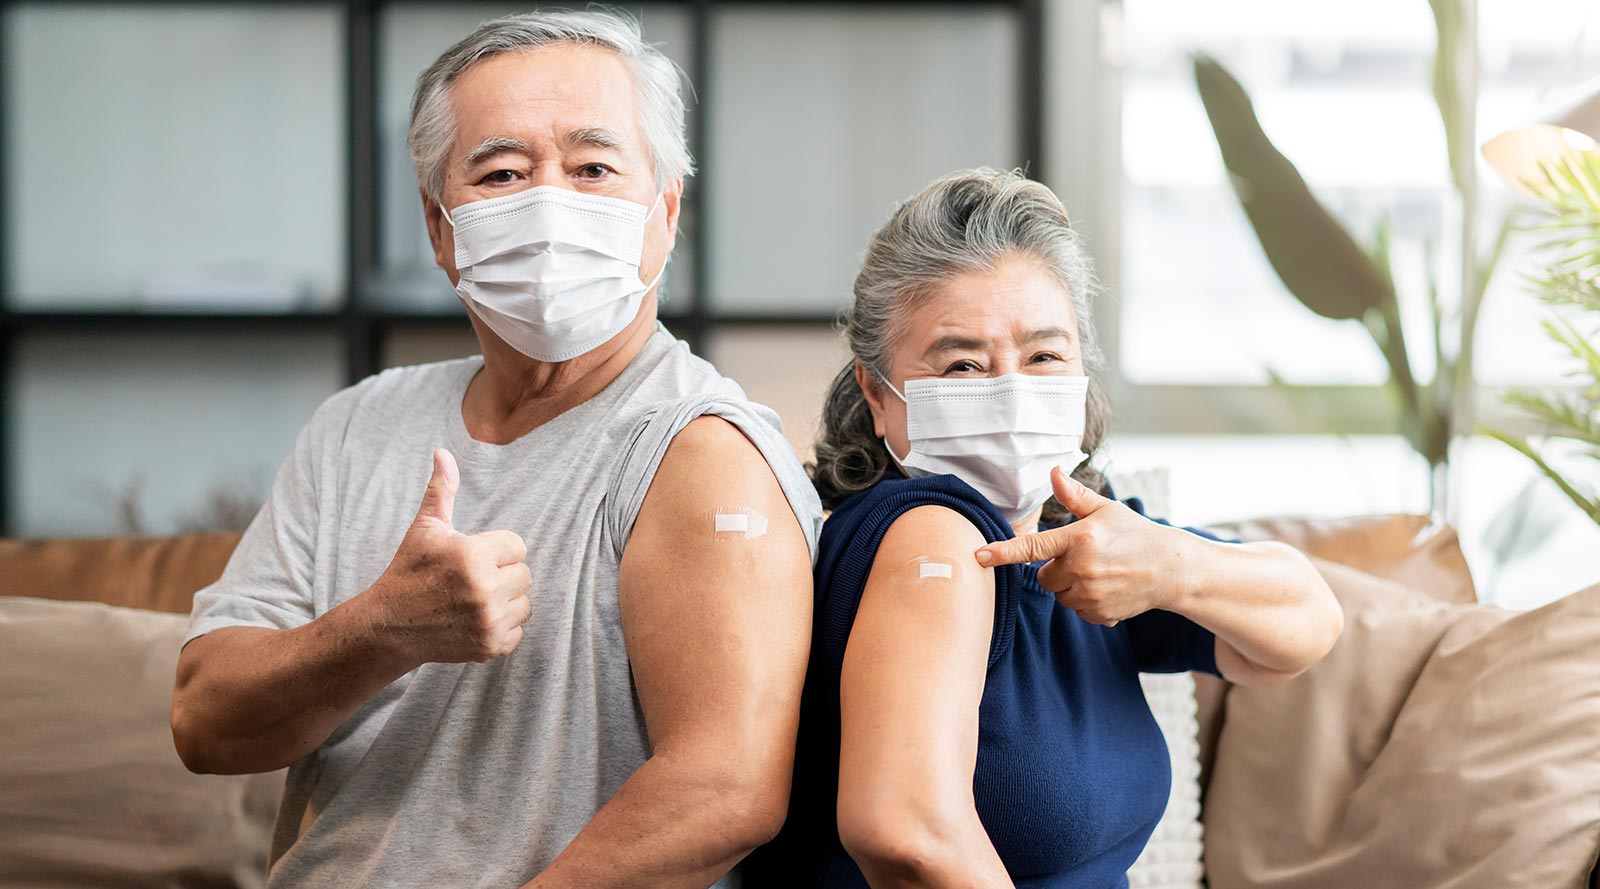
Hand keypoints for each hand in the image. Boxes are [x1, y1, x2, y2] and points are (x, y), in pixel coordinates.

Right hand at [364, 448, 533, 664]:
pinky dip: (501, 628)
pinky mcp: (490, 647)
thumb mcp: (425, 528)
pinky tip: (474, 621)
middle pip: (525, 574)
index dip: (496, 550)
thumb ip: (442, 490)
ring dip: (505, 602)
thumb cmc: (409, 571)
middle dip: (502, 575)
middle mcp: (484, 589)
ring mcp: (488, 621)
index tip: (472, 558)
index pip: (518, 546)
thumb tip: (443, 452)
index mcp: (473, 555)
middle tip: (471, 581)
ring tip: (472, 600)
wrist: (389, 627)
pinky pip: (518, 632)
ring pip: (524, 603)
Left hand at [974, 467, 1184, 626]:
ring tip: (1100, 572)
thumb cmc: (1135, 533)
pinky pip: (1078, 611)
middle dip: (1057, 569)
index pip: (1031, 548)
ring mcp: (1091, 594)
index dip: (1002, 553)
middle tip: (1085, 557)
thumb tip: (1053, 471)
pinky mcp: (1100, 613)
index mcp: (1079, 538)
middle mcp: (1081, 568)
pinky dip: (1087, 602)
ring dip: (1071, 586)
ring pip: (1060, 595)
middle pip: (1045, 577)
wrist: (1171, 568)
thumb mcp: (1106, 509)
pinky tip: (1108, 588)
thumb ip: (1074, 496)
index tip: (977, 556)